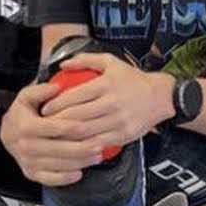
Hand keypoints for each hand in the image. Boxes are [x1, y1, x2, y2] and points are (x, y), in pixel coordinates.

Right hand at [0, 81, 106, 186]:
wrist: (8, 135)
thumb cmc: (22, 114)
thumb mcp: (25, 97)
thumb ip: (40, 90)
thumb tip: (56, 86)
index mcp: (24, 126)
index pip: (50, 128)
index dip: (69, 127)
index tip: (86, 125)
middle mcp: (25, 146)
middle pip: (56, 149)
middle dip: (80, 148)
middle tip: (99, 145)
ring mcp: (28, 162)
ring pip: (56, 165)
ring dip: (79, 162)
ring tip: (97, 156)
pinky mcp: (32, 173)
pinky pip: (49, 179)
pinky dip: (65, 178)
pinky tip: (80, 172)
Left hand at [40, 52, 173, 150]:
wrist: (161, 97)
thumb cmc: (133, 79)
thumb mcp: (111, 62)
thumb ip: (86, 60)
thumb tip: (63, 64)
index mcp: (106, 84)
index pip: (74, 96)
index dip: (55, 104)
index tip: (44, 109)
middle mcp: (112, 103)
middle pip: (76, 116)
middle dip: (56, 122)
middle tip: (44, 125)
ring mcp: (118, 121)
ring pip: (85, 132)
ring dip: (66, 136)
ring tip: (54, 136)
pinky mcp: (123, 135)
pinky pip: (98, 143)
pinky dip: (83, 145)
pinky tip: (73, 145)